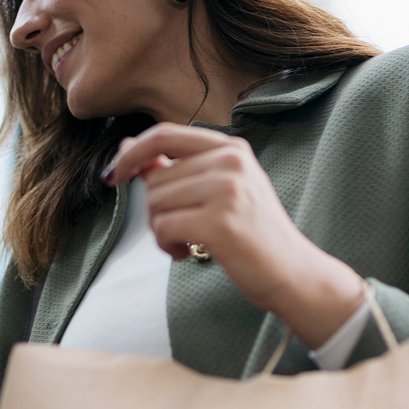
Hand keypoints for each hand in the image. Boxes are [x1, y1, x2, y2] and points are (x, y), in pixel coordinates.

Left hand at [102, 123, 363, 348]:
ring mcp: (227, 191)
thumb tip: (128, 150)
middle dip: (155, 210)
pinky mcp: (220, 223)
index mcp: (231, 148)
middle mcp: (230, 162)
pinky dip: (167, 246)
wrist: (293, 273)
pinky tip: (188, 252)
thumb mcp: (221, 190)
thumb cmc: (253, 234)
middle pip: (155, 178)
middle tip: (179, 230)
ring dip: (161, 231)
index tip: (115, 174)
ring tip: (188, 242)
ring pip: (155, 204)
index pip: (164, 135)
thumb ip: (180, 168)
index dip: (132, 154)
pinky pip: (163, 228)